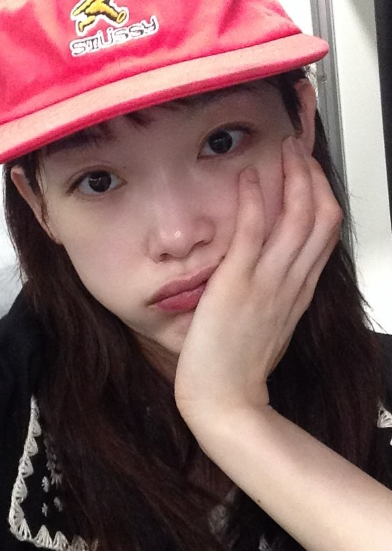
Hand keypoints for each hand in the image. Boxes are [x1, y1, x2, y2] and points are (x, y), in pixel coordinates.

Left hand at [174, 137, 341, 436]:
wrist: (224, 401)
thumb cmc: (239, 365)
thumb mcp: (269, 322)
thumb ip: (276, 291)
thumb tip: (270, 265)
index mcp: (298, 290)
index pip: (324, 231)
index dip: (321, 194)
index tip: (307, 171)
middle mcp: (291, 282)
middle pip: (320, 217)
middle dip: (312, 175)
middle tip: (296, 149)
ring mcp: (267, 283)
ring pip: (296, 218)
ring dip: (291, 177)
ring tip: (282, 150)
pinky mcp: (237, 286)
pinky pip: (252, 235)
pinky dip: (254, 201)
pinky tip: (247, 178)